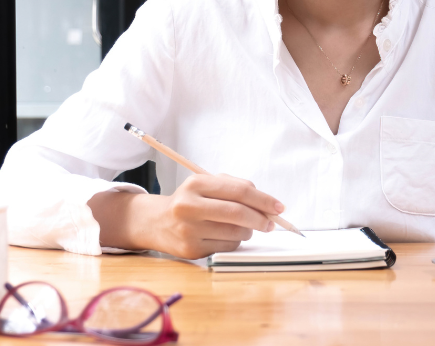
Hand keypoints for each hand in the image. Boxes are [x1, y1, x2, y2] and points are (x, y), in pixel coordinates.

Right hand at [89, 174, 284, 258]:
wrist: (155, 222)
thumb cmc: (190, 201)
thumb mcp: (206, 185)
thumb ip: (235, 188)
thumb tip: (266, 204)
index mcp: (196, 184)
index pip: (239, 191)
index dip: (263, 199)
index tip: (278, 206)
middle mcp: (189, 206)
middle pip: (237, 213)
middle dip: (261, 219)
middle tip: (271, 222)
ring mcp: (188, 230)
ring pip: (234, 233)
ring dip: (248, 231)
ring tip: (245, 227)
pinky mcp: (190, 250)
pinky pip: (225, 247)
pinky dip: (234, 242)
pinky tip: (226, 236)